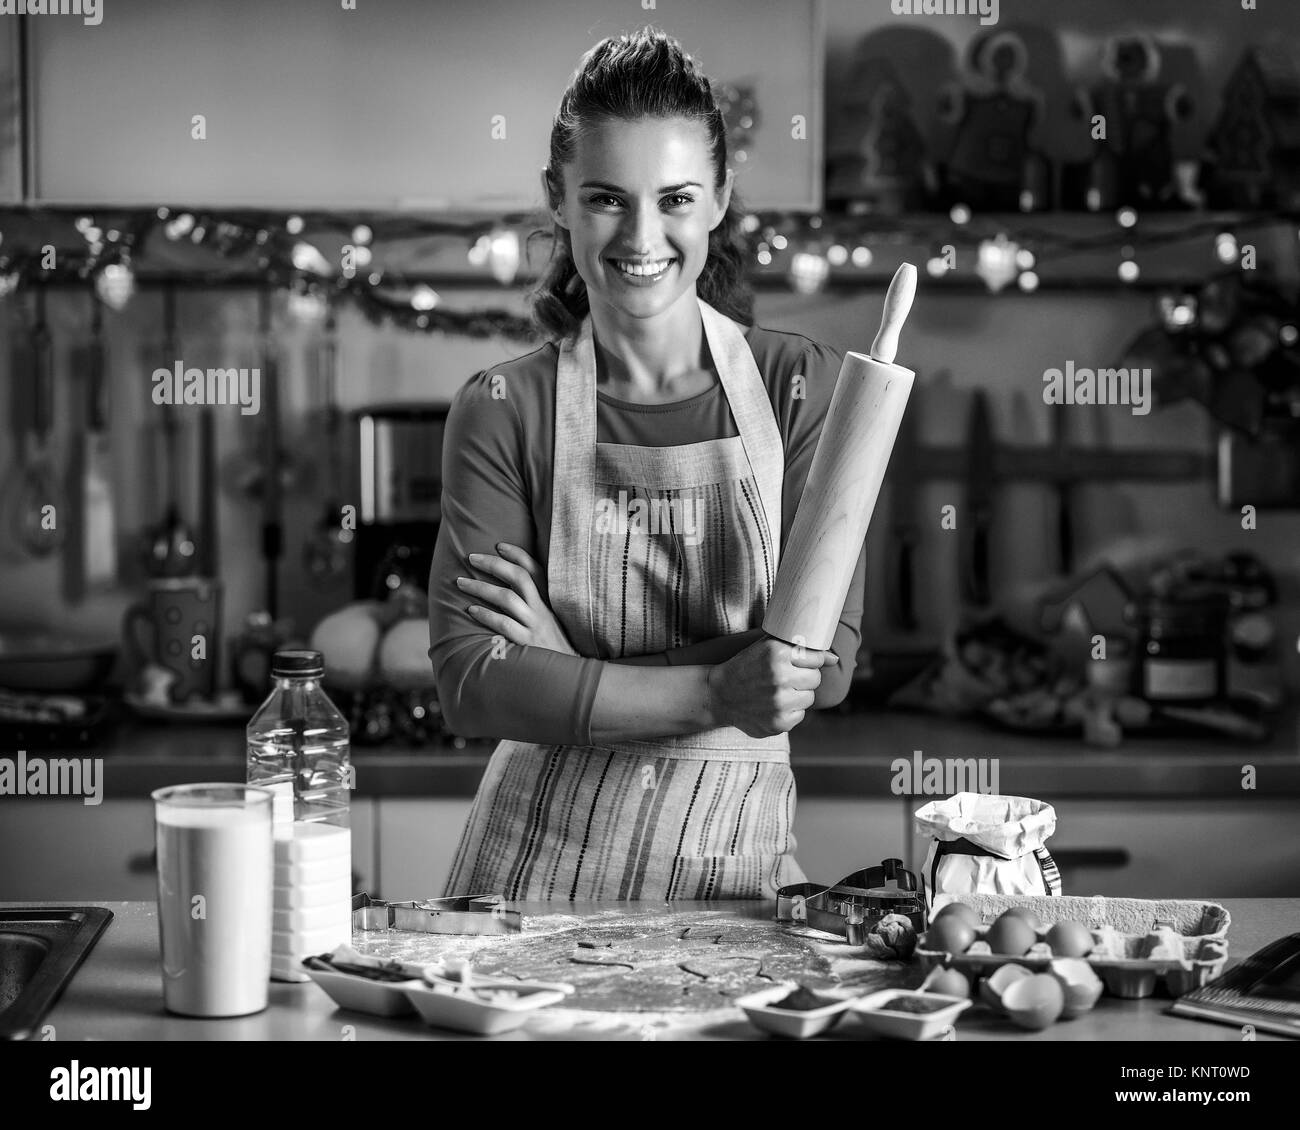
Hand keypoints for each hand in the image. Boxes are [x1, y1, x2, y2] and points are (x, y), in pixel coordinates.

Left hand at [456, 543, 578, 655]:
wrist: (571, 675)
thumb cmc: (554, 648)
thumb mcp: (551, 621)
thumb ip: (535, 605)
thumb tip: (509, 591)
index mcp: (550, 601)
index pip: (536, 570)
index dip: (518, 554)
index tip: (499, 545)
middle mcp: (544, 610)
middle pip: (519, 578)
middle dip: (493, 564)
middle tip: (470, 558)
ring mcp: (536, 626)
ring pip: (507, 598)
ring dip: (481, 588)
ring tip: (461, 583)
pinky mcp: (528, 644)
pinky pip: (504, 624)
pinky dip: (486, 615)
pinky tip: (471, 610)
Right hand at [706, 635, 837, 736]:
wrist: (719, 695)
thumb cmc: (746, 667)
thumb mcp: (767, 648)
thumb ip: (801, 649)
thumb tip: (835, 659)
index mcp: (777, 653)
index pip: (816, 658)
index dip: (807, 661)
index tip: (795, 664)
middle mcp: (779, 676)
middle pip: (814, 679)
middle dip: (803, 678)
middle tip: (784, 678)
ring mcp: (779, 702)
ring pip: (809, 698)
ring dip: (797, 696)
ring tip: (776, 692)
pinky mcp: (779, 723)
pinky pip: (800, 716)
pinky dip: (790, 712)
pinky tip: (772, 705)